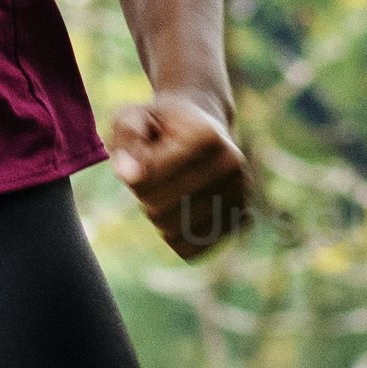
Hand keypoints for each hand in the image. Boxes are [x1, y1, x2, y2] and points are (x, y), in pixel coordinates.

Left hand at [107, 89, 257, 260]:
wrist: (204, 128)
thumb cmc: (159, 126)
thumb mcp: (133, 118)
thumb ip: (126, 139)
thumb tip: (129, 175)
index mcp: (206, 135)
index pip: (146, 178)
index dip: (130, 170)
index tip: (142, 153)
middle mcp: (231, 165)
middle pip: (159, 210)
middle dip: (144, 195)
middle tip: (153, 174)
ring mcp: (240, 195)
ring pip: (174, 232)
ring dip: (159, 215)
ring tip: (168, 189)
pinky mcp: (238, 221)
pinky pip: (192, 249)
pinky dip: (176, 236)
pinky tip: (180, 211)